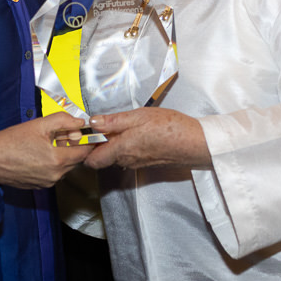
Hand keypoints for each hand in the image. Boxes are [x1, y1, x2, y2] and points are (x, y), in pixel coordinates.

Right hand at [0, 111, 92, 189]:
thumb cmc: (11, 142)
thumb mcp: (39, 124)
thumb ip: (63, 120)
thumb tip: (79, 122)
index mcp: (58, 160)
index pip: (85, 152)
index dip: (88, 141)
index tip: (86, 133)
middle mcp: (55, 175)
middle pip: (76, 160)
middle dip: (73, 147)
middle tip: (63, 135)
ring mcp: (47, 183)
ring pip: (65, 168)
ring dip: (63, 156)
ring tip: (48, 144)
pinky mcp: (39, 186)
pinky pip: (54, 174)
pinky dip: (53, 164)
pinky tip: (40, 154)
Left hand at [84, 107, 211, 170]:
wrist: (194, 143)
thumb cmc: (170, 127)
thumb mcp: (139, 117)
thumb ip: (114, 121)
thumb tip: (93, 123)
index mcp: (121, 149)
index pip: (91, 161)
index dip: (85, 149)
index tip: (86, 133)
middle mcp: (126, 160)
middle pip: (102, 158)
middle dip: (99, 144)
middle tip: (103, 125)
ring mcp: (136, 163)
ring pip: (115, 157)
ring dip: (113, 144)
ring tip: (121, 127)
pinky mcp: (145, 163)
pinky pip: (128, 156)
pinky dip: (126, 146)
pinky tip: (136, 133)